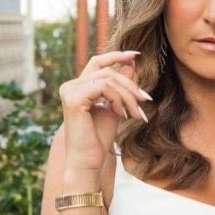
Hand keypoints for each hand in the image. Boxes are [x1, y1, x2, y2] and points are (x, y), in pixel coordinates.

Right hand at [59, 51, 152, 173]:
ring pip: (108, 78)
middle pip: (107, 71)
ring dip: (127, 95)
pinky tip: (121, 113)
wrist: (89, 160)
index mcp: (79, 86)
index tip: (136, 55)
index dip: (116, 55)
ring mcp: (70, 91)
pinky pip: (103, 87)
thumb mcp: (116, 107)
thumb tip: (130, 65)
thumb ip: (121, 87)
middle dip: (130, 85)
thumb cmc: (100, 138)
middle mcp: (71, 85)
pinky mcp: (73, 99)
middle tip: (145, 100)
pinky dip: (118, 98)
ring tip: (135, 113)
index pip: (98, 62)